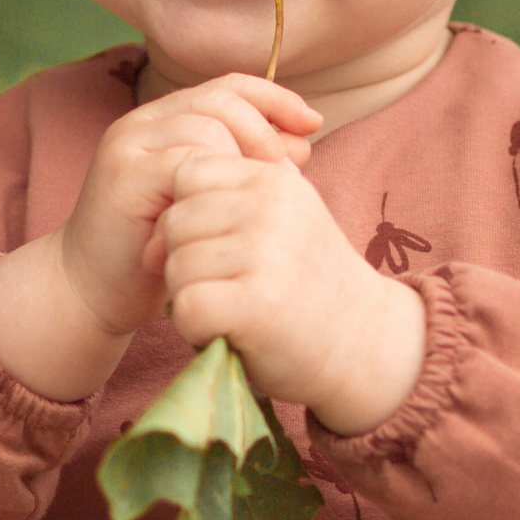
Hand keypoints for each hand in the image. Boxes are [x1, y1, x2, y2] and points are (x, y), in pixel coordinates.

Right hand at [0, 74, 319, 402]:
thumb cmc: (156, 253)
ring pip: (205, 127)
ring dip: (244, 158)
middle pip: (220, 100)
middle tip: (292, 171)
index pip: (228, 87)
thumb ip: (245, 168)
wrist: (92, 293)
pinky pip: (184, 164)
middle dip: (266, 130)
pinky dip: (216, 186)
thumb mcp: (209, 203)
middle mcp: (142, 123)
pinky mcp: (123, 176)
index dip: (274, 99)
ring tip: (264, 195)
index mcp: (164, 121)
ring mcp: (129, 146)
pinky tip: (232, 214)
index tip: (313, 123)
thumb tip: (301, 144)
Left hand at [155, 154, 426, 434]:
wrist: (366, 345)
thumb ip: (226, 203)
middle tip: (231, 289)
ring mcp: (266, 253)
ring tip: (236, 311)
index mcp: (274, 179)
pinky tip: (230, 333)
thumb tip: (152, 217)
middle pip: (175, 221)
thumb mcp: (279, 223)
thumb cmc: (306, 285)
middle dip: (186, 261)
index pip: (187, 173)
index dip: (188, 217)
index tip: (218, 250)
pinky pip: (188, 306)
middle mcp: (272, 207)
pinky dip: (196, 329)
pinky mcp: (258, 303)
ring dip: (191, 299)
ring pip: (176, 266)